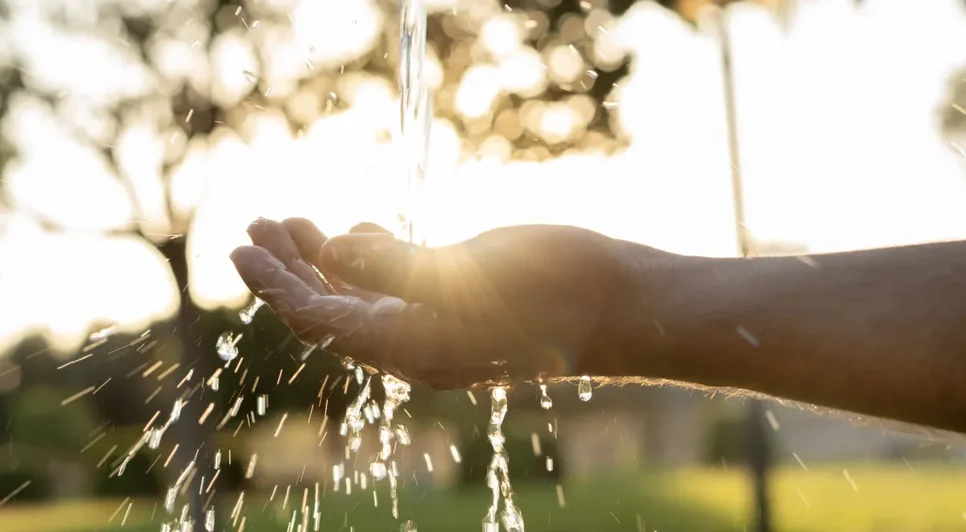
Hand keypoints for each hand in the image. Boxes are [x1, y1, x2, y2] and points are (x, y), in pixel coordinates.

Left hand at [230, 218, 643, 388]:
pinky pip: (399, 288)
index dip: (277, 285)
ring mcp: (438, 325)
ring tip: (292, 224)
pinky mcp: (461, 305)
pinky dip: (371, 260)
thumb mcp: (463, 275)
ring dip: (325, 260)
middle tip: (258, 226)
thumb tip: (333, 253)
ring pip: (364, 296)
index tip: (243, 248)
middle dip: (292, 268)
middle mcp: (413, 343)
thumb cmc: (549, 292)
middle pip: (332, 309)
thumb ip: (393, 268)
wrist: (617, 306)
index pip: (320, 320)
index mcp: (407, 345)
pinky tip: (357, 233)